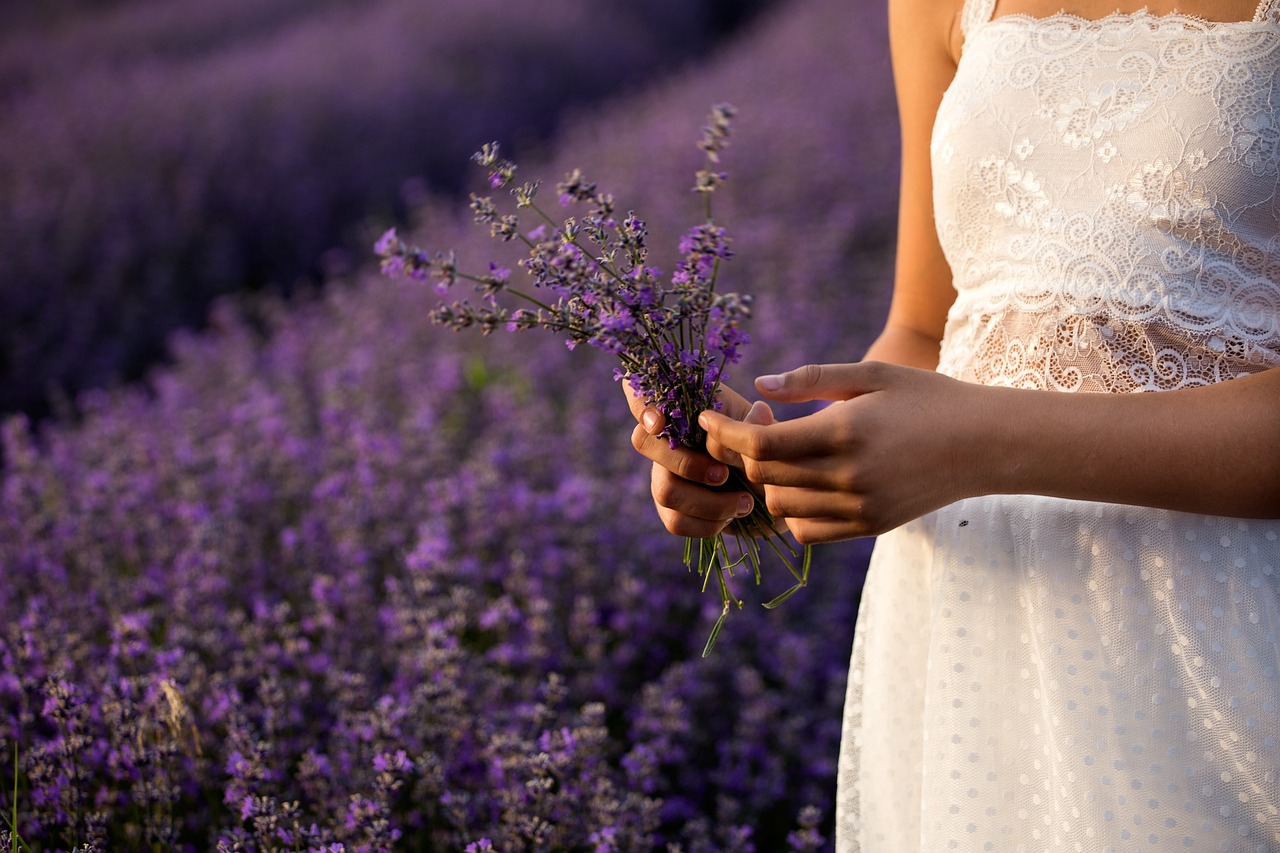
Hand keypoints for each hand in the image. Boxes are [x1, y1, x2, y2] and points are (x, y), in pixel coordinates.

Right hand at [625, 381, 760, 538]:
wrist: (776, 490)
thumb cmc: (764, 450)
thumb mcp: (765, 430)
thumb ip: (757, 425)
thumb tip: (758, 412)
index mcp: (685, 410)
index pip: (641, 396)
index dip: (641, 406)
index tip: (659, 422)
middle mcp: (666, 439)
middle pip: (643, 443)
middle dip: (687, 463)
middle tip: (724, 475)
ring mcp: (664, 474)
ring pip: (664, 490)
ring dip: (708, 502)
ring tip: (743, 502)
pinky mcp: (671, 509)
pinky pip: (675, 521)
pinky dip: (707, 524)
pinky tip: (731, 517)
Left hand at [697, 362, 993, 542]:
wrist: (985, 445)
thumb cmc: (927, 398)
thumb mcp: (872, 374)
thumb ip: (812, 379)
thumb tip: (759, 387)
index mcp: (845, 432)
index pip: (761, 444)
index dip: (725, 432)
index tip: (706, 418)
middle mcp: (848, 477)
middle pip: (763, 476)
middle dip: (744, 451)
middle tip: (760, 423)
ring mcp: (859, 508)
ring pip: (780, 507)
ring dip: (768, 481)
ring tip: (786, 452)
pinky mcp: (868, 527)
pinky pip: (806, 531)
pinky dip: (792, 510)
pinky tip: (805, 483)